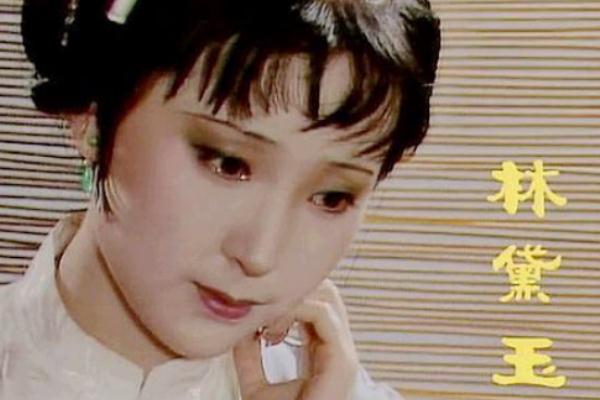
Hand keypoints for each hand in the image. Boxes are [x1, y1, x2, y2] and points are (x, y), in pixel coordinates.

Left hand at [233, 279, 358, 399]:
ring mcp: (343, 353)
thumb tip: (240, 329)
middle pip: (326, 292)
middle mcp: (338, 349)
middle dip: (292, 292)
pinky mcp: (342, 360)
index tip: (255, 314)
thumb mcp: (255, 385)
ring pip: (326, 297)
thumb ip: (250, 356)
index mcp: (324, 351)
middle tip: (261, 311)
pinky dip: (295, 311)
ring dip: (291, 301)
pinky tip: (272, 331)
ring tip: (266, 325)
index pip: (316, 302)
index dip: (286, 298)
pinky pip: (322, 315)